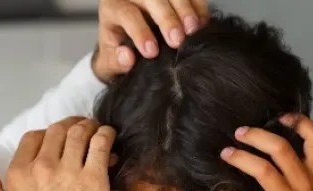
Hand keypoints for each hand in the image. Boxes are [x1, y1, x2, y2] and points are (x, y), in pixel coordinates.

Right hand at [0, 117, 116, 190]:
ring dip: (91, 127)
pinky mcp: (94, 180)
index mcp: (18, 174)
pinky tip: (109, 138)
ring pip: (80, 132)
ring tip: (98, 131)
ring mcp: (69, 172)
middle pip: (58, 130)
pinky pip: (101, 145)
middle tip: (83, 129)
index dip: (50, 133)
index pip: (34, 136)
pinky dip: (106, 136)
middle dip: (72, 125)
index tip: (60, 138)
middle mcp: (42, 168)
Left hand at [93, 0, 209, 81]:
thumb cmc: (118, 51)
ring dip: (185, 9)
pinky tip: (202, 22)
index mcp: (113, 8)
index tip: (152, 52)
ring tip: (193, 29)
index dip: (140, 32)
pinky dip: (198, 5)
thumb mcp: (110, 60)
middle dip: (166, 18)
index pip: (126, 14)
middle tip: (177, 40)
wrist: (128, 39)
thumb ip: (115, 61)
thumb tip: (127, 57)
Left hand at [216, 114, 312, 190]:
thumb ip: (303, 185)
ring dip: (240, 158)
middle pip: (281, 147)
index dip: (300, 122)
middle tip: (239, 133)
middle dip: (257, 135)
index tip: (282, 116)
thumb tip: (278, 174)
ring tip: (225, 154)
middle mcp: (304, 186)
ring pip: (263, 169)